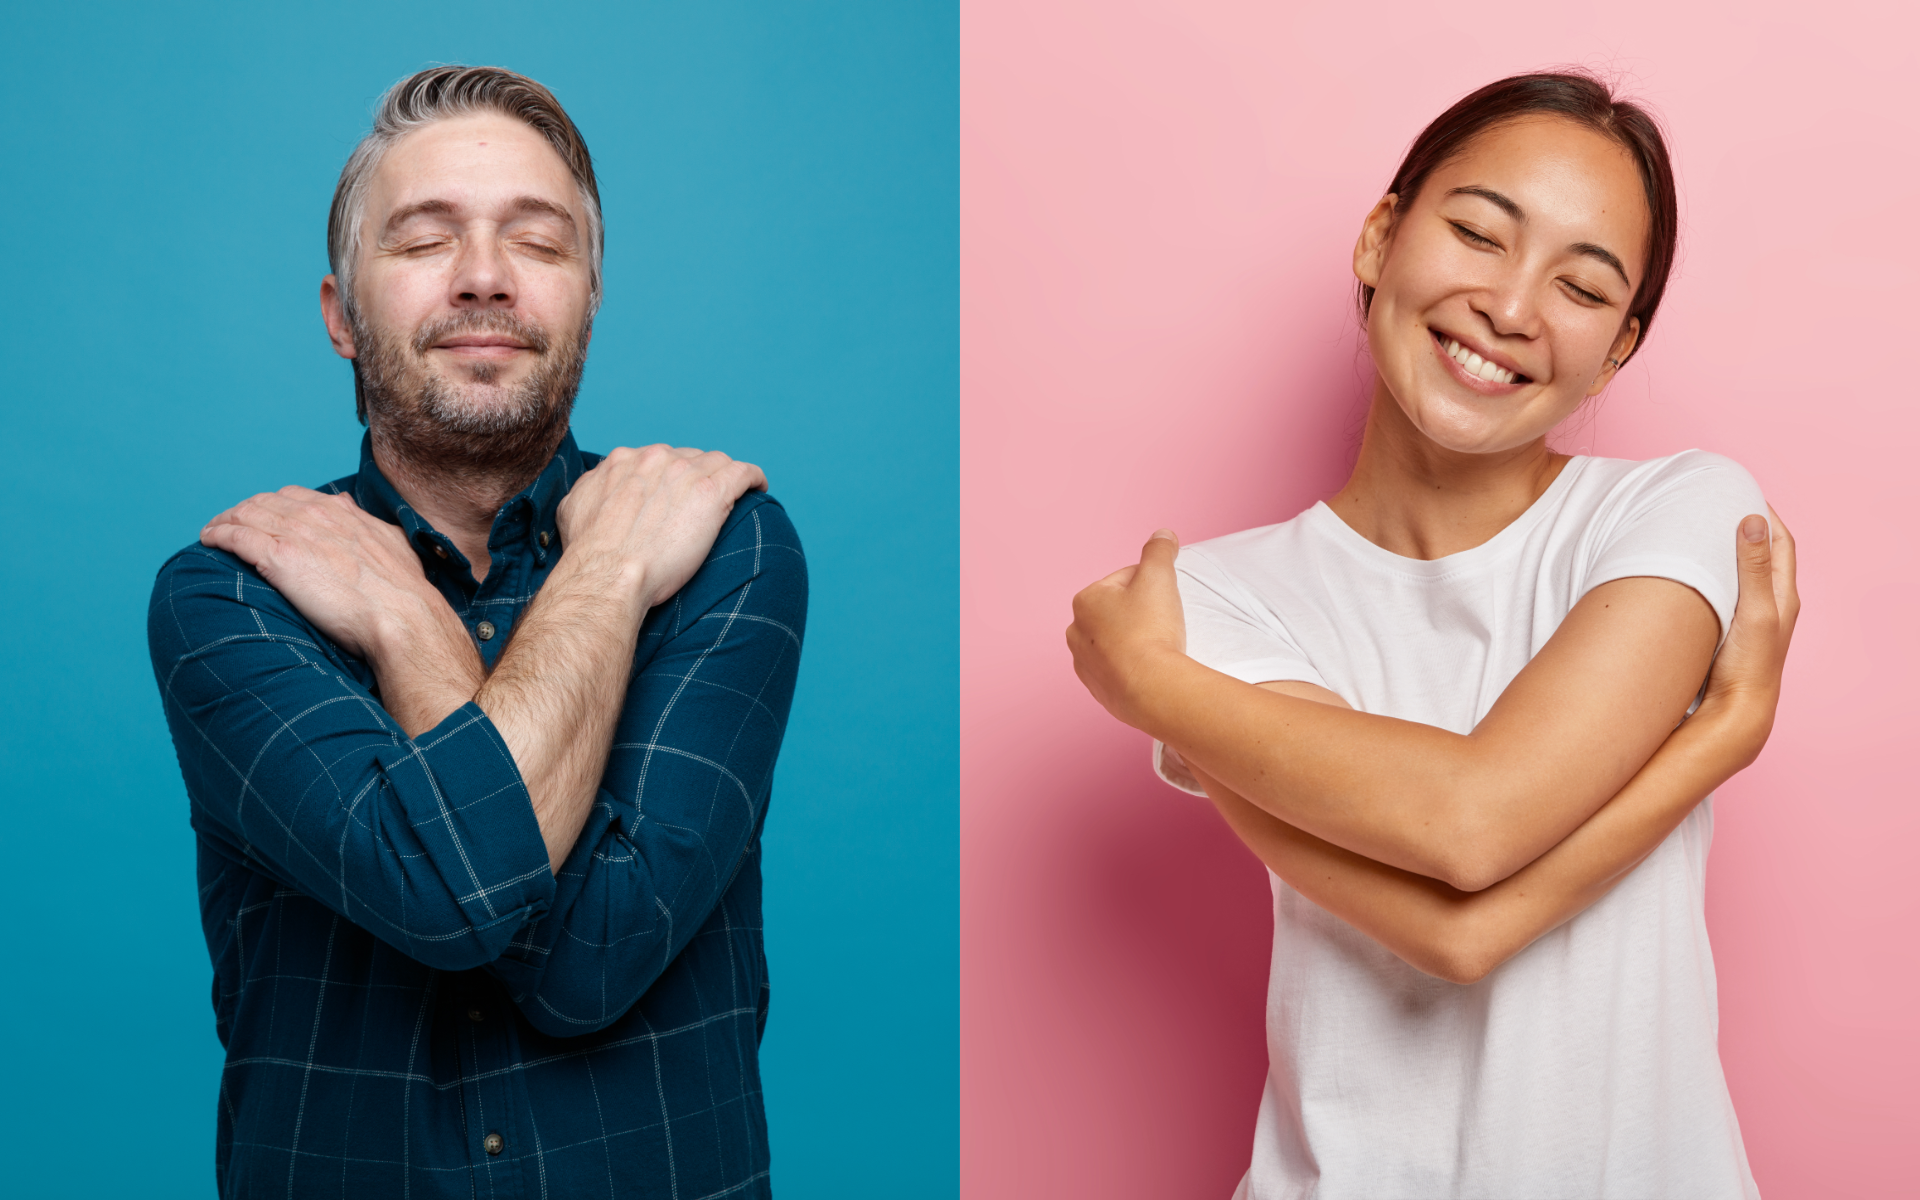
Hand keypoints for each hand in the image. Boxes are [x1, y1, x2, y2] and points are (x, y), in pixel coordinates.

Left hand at [200, 488, 445, 661]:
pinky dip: (218, 535)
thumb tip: (350, 505)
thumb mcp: (393, 544)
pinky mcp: (278, 558)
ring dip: (224, 520)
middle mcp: (317, 516)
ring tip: (213, 531)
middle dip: (243, 510)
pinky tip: (208, 540)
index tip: (264, 516)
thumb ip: (368, 523)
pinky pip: (237, 537)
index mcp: (342, 513)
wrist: (402, 616)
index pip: (294, 496)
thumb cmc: (403, 590)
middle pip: (264, 502)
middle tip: (230, 524)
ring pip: (246, 514)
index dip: (273, 504)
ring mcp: (296, 535)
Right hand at [554, 445, 766, 609]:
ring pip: (717, 462)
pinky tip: (759, 486)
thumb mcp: (574, 508)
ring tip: (733, 495)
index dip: (669, 477)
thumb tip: (601, 485)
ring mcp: (686, 473)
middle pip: (689, 458)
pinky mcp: (712, 493)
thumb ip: (593, 488)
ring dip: (724, 476)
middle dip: (695, 478)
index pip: (658, 459)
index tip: (674, 496)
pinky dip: (753, 477)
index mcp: (626, 460)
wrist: (607, 574)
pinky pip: (743, 473)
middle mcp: (657, 458)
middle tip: (698, 505)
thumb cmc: (589, 552)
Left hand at [1066, 529, 1186, 727]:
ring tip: (1158, 647)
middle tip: (1164, 623)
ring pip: (1116, 643)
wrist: (1152, 688)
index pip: (1124, 580)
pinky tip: (1150, 668)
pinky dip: (1133, 667)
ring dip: (1135, 641)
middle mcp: (1076, 633)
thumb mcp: (1158, 578)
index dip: (1151, 585)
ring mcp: (1085, 665)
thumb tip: (1163, 534)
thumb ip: (1159, 551)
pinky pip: (1119, 671)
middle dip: (1140, 614)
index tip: (1166, 599)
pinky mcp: (1098, 691)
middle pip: (1118, 613)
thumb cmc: (1151, 630)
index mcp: (1085, 601)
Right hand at [1693, 506, 1799, 765]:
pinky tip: (1696, 577)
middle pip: (1765, 555)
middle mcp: (1772, 604)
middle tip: (1722, 506)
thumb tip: (1752, 519)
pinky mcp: (1733, 631)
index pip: (1781, 542)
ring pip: (1746, 575)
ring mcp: (1752, 619)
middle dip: (1747, 528)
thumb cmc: (1748, 664)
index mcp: (1783, 594)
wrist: (1736, 710)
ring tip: (1706, 534)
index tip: (1744, 492)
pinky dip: (1717, 576)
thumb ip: (1752, 566)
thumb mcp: (1753, 609)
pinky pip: (1728, 592)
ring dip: (1730, 553)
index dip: (1766, 515)